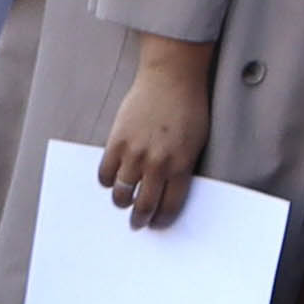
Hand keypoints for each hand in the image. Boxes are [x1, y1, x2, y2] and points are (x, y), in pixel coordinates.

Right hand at [97, 33, 215, 229]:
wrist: (172, 78)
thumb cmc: (190, 108)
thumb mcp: (198, 141)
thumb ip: (183, 166)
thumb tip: (169, 189)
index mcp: (182, 165)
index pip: (170, 205)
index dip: (162, 219)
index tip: (158, 225)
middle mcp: (157, 163)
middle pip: (144, 204)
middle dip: (140, 218)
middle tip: (137, 223)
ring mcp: (135, 153)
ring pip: (122, 193)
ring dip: (122, 202)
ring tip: (123, 203)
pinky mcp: (116, 141)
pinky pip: (106, 173)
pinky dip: (108, 181)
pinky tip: (112, 181)